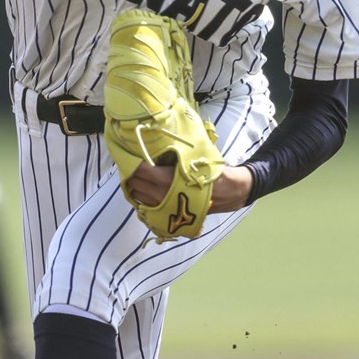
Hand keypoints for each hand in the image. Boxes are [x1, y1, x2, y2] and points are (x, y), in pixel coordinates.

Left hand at [126, 161, 252, 214]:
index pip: (140, 171)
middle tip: (129, 160)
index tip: (127, 151)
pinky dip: (142, 196)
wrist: (230, 192)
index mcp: (168, 181)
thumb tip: (155, 143)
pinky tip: (144, 187)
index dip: (131, 161)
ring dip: (134, 185)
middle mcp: (162, 196)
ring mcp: (164, 208)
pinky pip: (146, 205)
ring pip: (137, 196)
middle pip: (134, 184)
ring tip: (135, 173)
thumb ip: (173, 154)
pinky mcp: (168, 216)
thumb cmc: (212, 172)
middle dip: (130, 172)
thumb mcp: (194, 158)